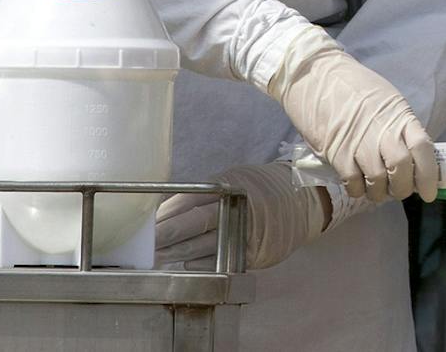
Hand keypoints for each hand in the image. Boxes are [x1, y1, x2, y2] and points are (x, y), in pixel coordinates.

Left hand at [156, 164, 330, 272]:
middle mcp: (234, 208)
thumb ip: (202, 196)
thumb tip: (162, 214)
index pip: (186, 200)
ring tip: (156, 260)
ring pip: (201, 247)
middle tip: (144, 247)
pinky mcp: (249, 254)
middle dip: (165, 237)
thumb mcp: (233, 181)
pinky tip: (184, 264)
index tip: (143, 227)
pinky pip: (216, 262)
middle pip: (191, 224)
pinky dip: (197, 264)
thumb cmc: (258, 189)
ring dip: (175, 255)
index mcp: (227, 187)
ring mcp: (243, 232)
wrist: (302, 200)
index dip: (163, 215)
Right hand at [263, 25, 441, 203]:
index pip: (423, 147)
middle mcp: (382, 129)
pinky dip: (358, 190)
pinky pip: (353, 183)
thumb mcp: (388, 102)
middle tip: (399, 191)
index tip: (431, 192)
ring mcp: (359, 142)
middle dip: (404, 188)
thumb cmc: (355, 88)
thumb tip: (415, 161)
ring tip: (377, 190)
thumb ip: (401, 128)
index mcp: (400, 115)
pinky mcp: (336, 152)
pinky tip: (357, 185)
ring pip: (378, 180)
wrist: (317, 77)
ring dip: (380, 193)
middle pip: (402, 168)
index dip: (430, 174)